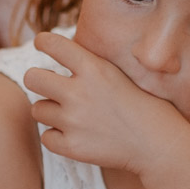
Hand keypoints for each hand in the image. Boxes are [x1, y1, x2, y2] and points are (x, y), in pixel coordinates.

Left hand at [25, 31, 189, 176]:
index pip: (53, 44)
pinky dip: (57, 136)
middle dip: (38, 80)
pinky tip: (76, 134)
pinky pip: (46, 137)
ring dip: (50, 111)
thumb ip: (89, 65)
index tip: (41, 43)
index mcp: (94, 69)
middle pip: (32, 78)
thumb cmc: (143, 106)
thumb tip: (59, 50)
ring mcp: (73, 121)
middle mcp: (79, 93)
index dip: (43, 42)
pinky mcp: (71, 147)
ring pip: (38, 109)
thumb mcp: (119, 74)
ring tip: (73, 115)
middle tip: (50, 85)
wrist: (158, 144)